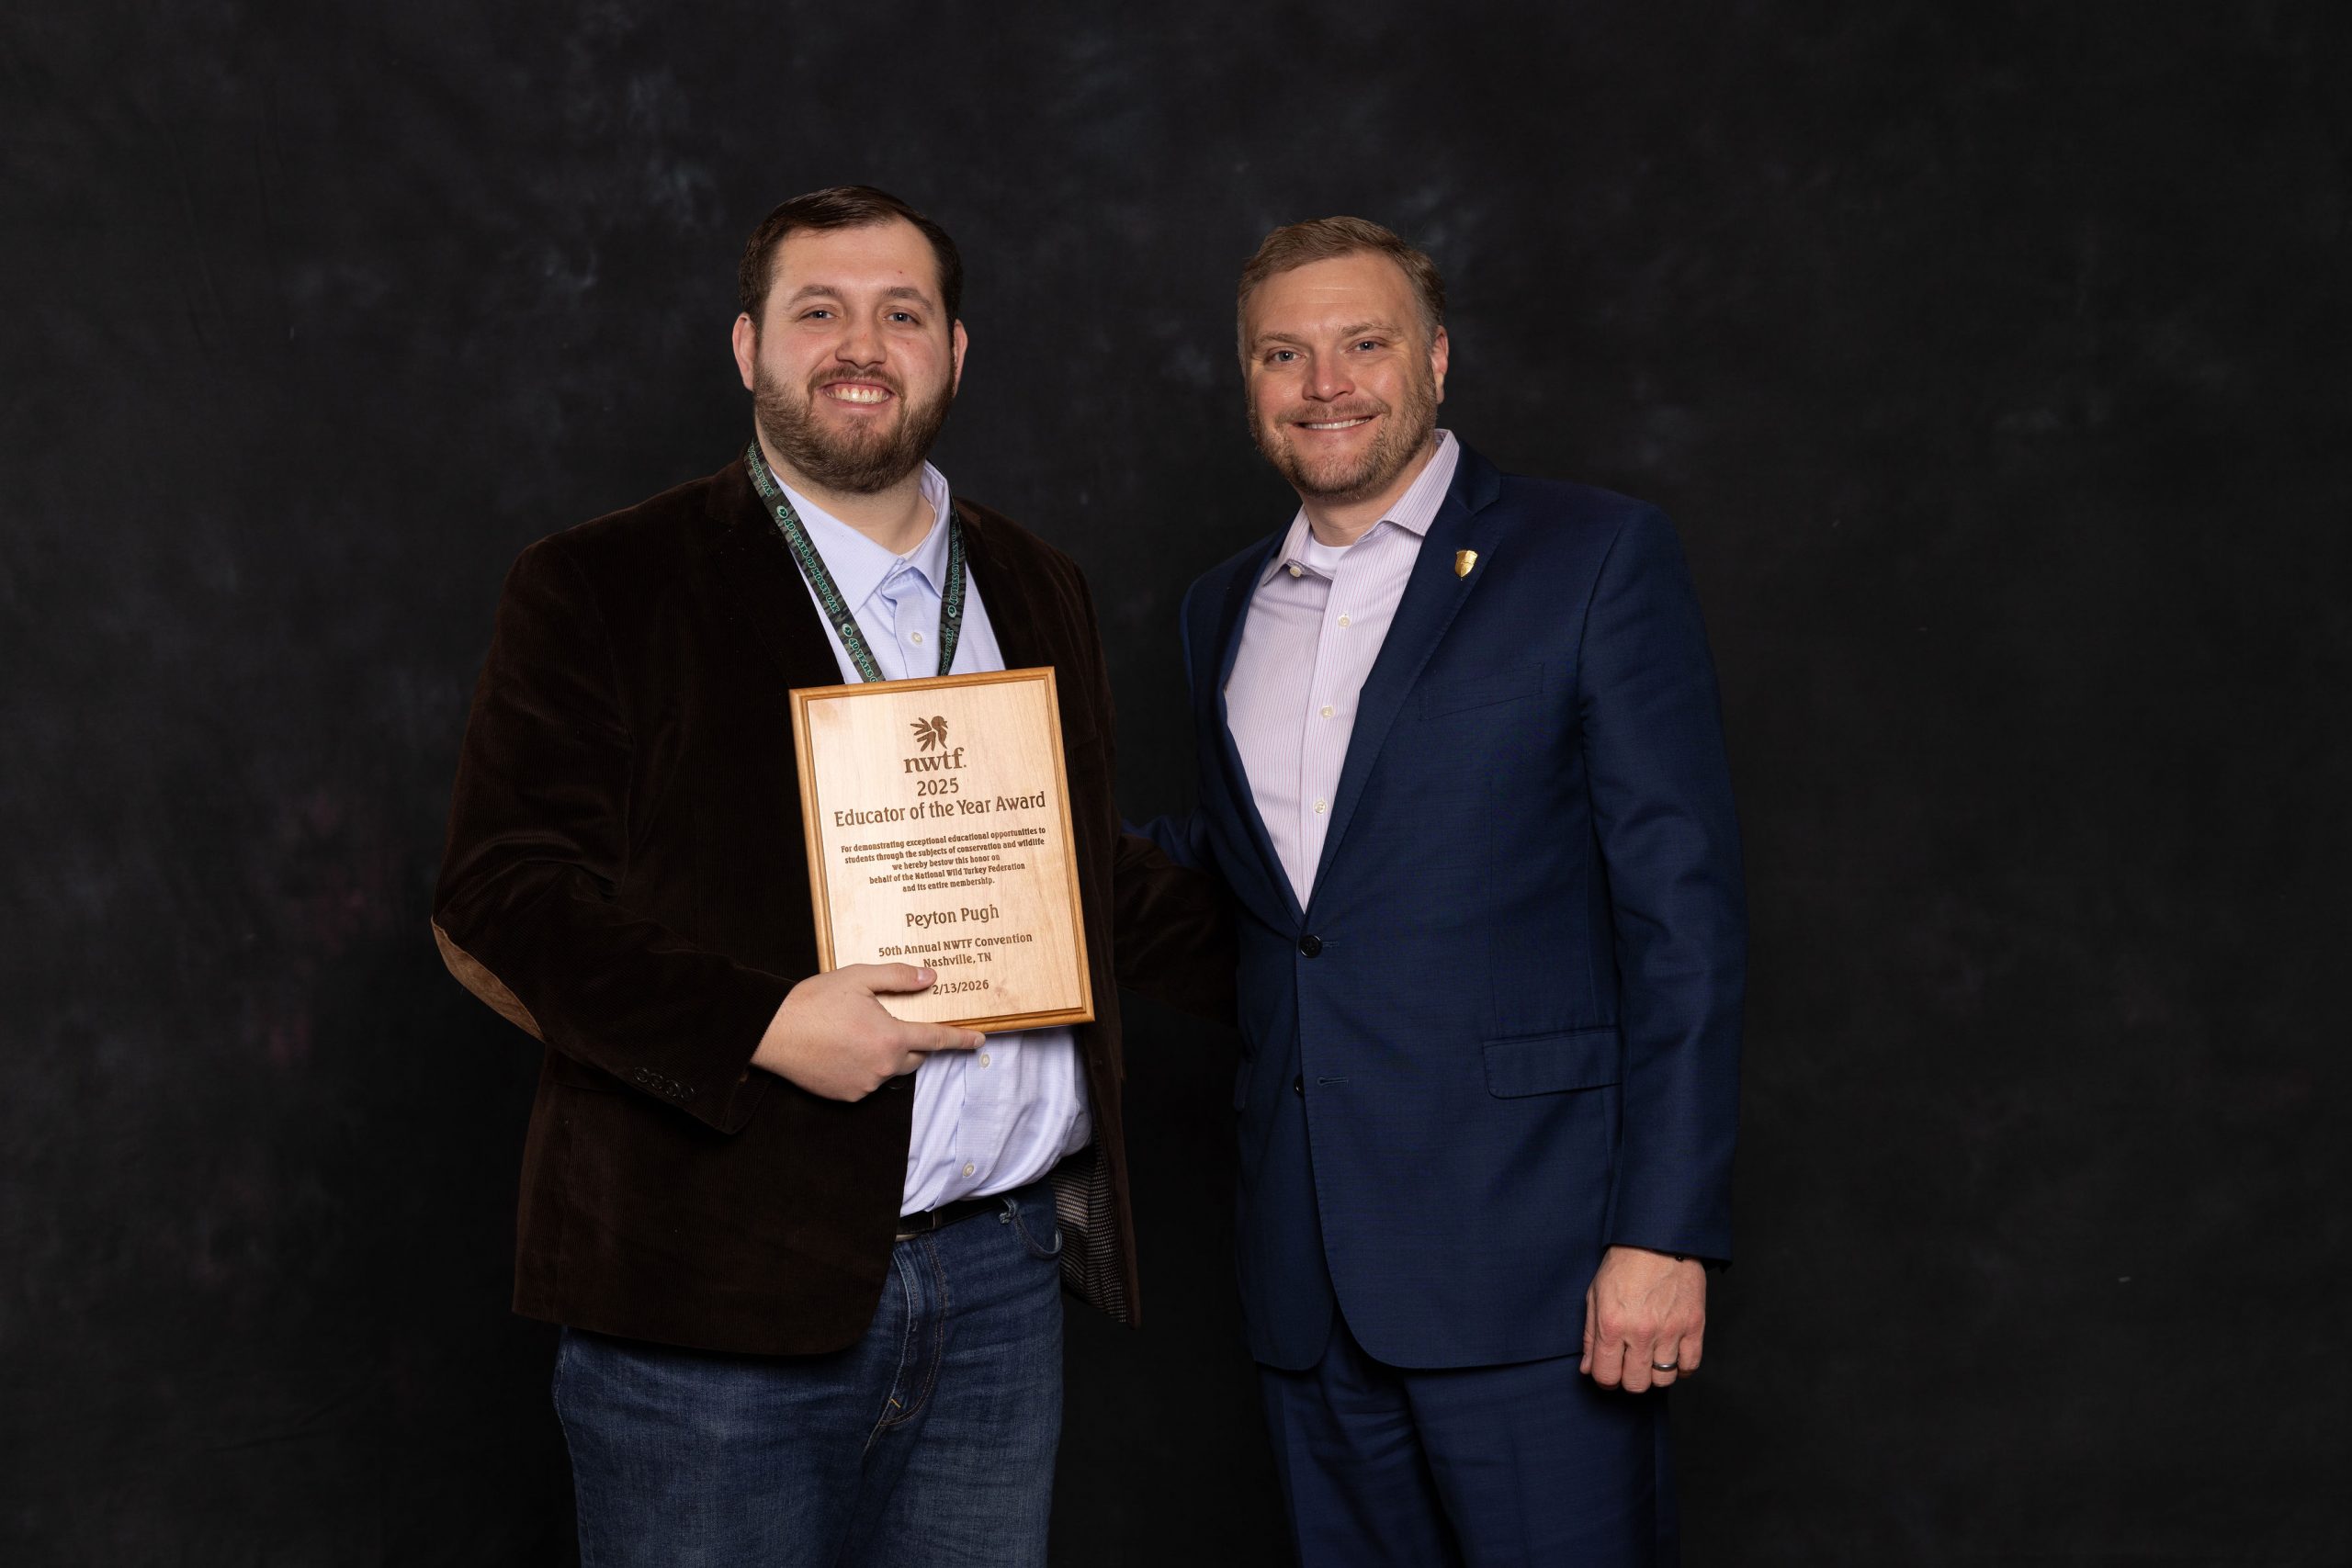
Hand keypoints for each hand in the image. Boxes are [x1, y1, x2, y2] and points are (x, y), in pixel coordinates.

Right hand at [750, 964, 982, 1100]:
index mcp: (891, 1037)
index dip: (961, 1039)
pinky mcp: (847, 1095)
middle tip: (892, 1022)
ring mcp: (865, 1084)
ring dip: (886, 1054)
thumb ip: (898, 978)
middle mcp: (883, 1066)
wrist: (772, 1032)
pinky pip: (868, 1081)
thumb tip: (930, 978)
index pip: (937, 1039)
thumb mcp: (859, 978)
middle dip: (913, 1042)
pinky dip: (865, 1067)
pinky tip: (844, 1050)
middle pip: (915, 1057)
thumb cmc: (814, 1002)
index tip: (979, 1039)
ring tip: (858, 1033)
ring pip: (890, 1069)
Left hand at [1580, 1245, 1706, 1392]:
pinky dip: (1681, 1366)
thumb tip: (1587, 1368)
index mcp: (1612, 1323)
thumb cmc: (1624, 1263)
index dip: (1605, 1379)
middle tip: (1629, 1363)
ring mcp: (1671, 1330)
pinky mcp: (1694, 1325)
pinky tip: (1671, 1353)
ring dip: (1655, 1373)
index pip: (1606, 1376)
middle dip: (1629, 1378)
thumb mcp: (1595, 1295)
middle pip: (1636, 1384)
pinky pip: (1690, 1365)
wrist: (1658, 1238)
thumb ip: (1590, 1336)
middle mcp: (1641, 1331)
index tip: (1609, 1371)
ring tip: (1651, 1356)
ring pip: (1663, 1379)